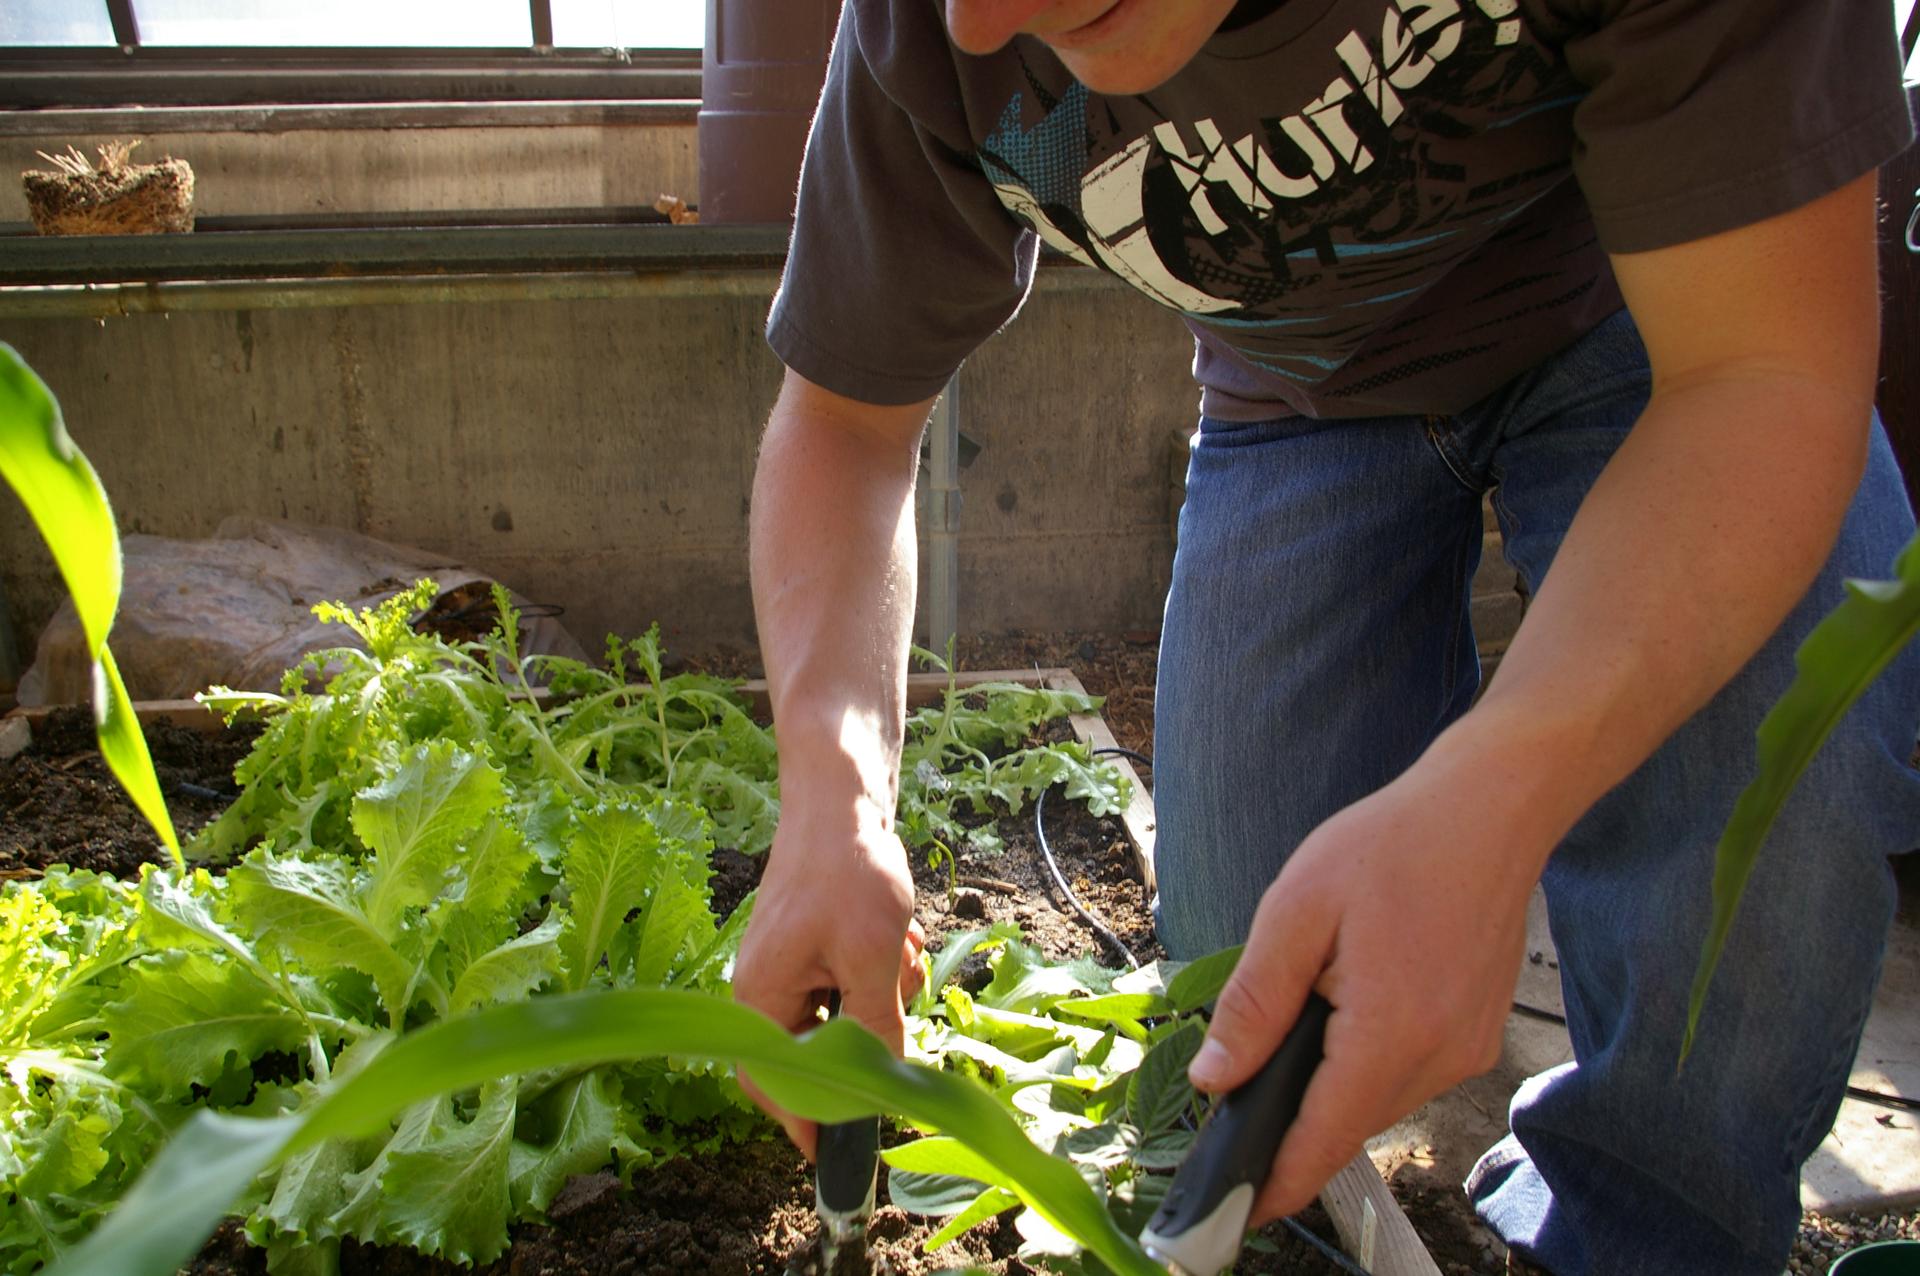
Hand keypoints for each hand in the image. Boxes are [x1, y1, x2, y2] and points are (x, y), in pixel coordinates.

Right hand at [731, 803, 925, 1157]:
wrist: (843, 800)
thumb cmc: (849, 872)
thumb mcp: (874, 957)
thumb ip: (876, 1029)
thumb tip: (886, 1090)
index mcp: (760, 998)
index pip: (777, 1085)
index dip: (812, 1123)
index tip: (846, 1158)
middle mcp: (765, 990)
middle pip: (818, 1053)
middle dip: (870, 1032)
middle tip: (898, 995)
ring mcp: (790, 969)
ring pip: (845, 1018)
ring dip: (885, 996)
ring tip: (901, 949)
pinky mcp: (814, 950)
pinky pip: (852, 986)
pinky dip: (882, 971)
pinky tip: (899, 936)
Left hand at [1187, 734, 1562, 1222]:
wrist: (1491, 808)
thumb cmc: (1391, 845)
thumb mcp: (1296, 912)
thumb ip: (1253, 1004)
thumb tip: (1217, 1080)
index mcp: (1391, 1033)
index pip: (1322, 1141)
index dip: (1274, 1184)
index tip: (1232, 1213)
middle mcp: (1441, 1057)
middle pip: (1349, 1123)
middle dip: (1293, 1121)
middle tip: (1235, 1095)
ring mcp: (1469, 1050)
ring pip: (1379, 1100)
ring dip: (1332, 1085)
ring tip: (1292, 1029)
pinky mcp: (1479, 1034)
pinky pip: (1409, 1073)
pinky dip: (1368, 1061)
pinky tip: (1344, 1011)